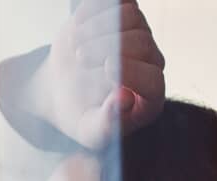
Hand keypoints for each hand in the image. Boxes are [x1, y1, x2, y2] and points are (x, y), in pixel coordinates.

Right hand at [26, 0, 165, 149]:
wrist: (63, 92)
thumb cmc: (80, 115)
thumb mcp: (90, 131)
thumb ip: (108, 124)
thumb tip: (125, 99)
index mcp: (149, 97)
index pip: (152, 79)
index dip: (133, 71)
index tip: (106, 67)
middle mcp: (150, 63)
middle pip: (141, 42)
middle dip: (107, 47)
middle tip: (79, 58)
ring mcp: (139, 34)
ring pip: (131, 16)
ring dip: (99, 27)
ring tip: (75, 45)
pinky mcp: (122, 14)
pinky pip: (116, 0)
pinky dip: (96, 9)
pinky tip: (78, 26)